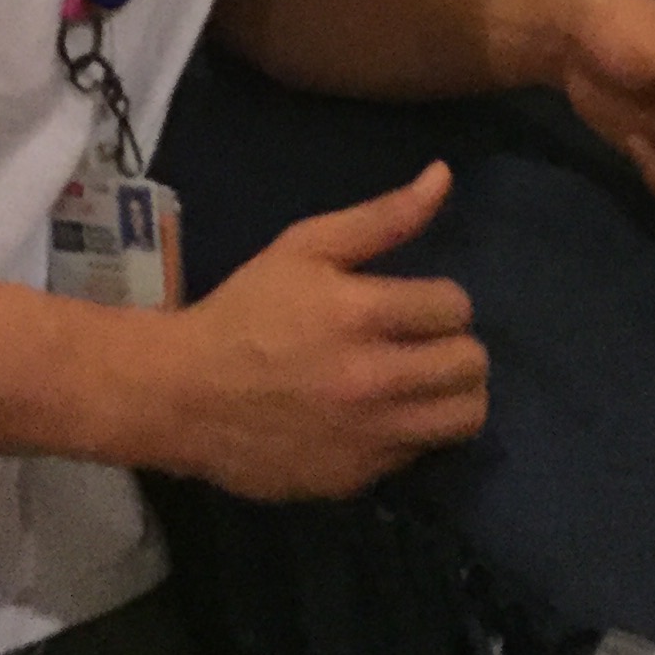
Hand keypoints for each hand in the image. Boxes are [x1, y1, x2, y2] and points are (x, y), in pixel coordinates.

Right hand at [155, 161, 486, 501]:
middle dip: (456, 347)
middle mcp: (374, 380)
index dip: (442, 301)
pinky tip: (379, 416)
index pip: (456, 307)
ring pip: (463, 418)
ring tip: (422, 382)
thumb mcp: (307, 247)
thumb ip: (384, 217)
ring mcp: (367, 436)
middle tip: (424, 345)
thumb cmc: (246, 311)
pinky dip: (411, 432)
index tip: (416, 305)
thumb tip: (443, 176)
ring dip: (453, 394)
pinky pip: (419, 454)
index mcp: (362, 313)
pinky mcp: (355, 477)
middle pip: (472, 366)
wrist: (182, 395)